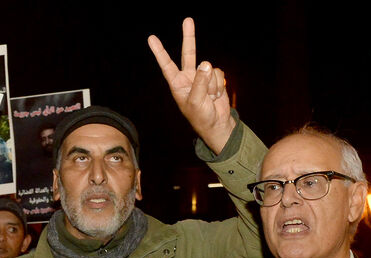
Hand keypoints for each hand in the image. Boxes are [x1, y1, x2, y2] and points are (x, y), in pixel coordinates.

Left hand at [148, 18, 234, 153]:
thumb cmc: (201, 116)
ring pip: (209, 69)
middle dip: (189, 37)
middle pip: (188, 53)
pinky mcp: (214, 78)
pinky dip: (220, 85)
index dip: (159, 51)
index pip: (166, 64)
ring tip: (210, 98)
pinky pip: (219, 73)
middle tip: (188, 20)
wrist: (217, 124)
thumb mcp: (196, 101)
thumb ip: (200, 82)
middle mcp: (188, 77)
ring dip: (212, 84)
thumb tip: (206, 63)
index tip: (151, 38)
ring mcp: (201, 76)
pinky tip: (216, 95)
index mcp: (177, 83)